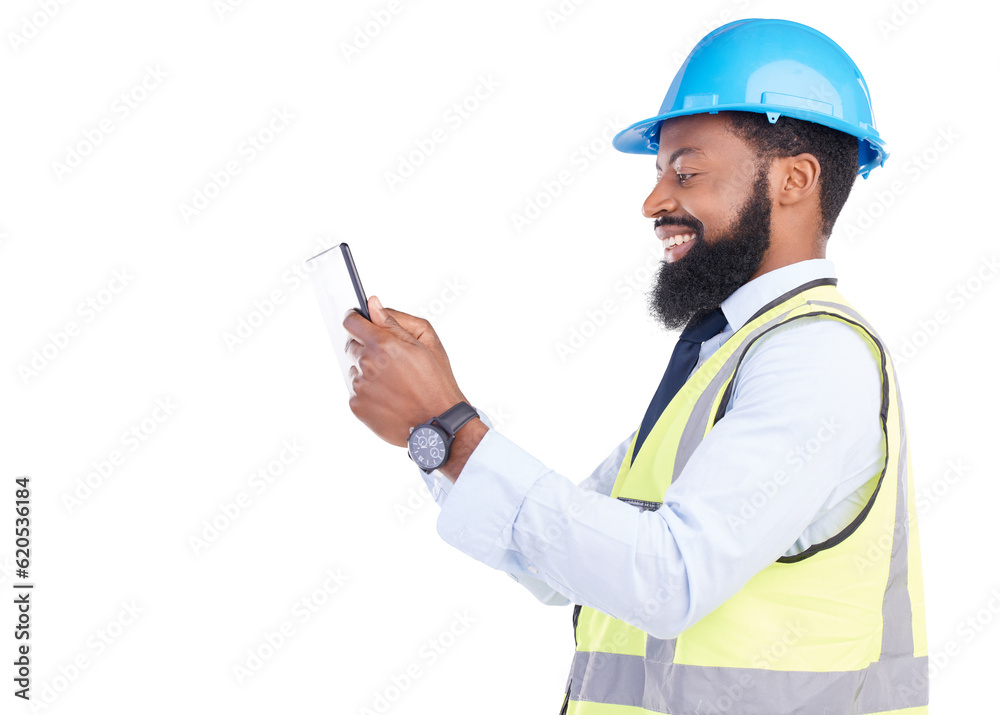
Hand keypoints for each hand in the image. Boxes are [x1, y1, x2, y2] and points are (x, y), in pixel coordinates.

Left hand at [343, 295, 468, 447]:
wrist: (438, 423)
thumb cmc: (436, 382)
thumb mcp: (425, 344)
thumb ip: (394, 322)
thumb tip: (372, 304)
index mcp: (383, 344)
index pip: (351, 322)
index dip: (356, 320)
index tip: (361, 322)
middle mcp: (366, 363)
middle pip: (352, 346)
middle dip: (366, 348)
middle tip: (390, 361)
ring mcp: (359, 386)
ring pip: (355, 370)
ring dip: (368, 372)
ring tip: (394, 384)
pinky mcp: (357, 406)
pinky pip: (356, 392)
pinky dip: (368, 393)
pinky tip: (389, 399)